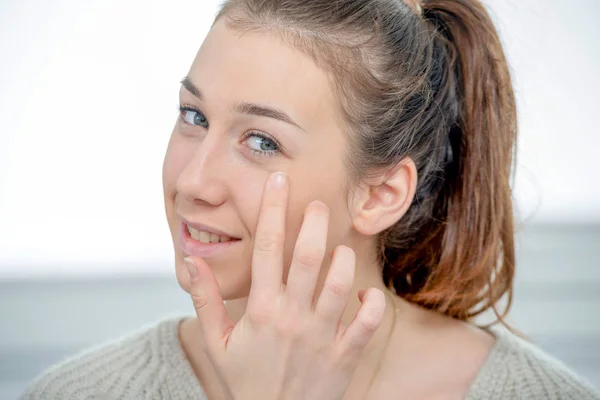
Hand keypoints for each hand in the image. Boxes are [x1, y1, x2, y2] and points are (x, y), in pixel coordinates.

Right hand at [184, 171, 386, 399]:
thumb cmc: (244, 382)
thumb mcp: (216, 344)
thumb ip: (205, 300)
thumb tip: (192, 260)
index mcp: (260, 309)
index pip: (267, 247)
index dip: (273, 208)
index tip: (279, 181)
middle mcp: (293, 317)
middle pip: (309, 256)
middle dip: (315, 221)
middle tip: (318, 204)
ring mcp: (321, 337)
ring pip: (341, 283)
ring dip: (343, 259)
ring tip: (338, 249)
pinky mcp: (344, 356)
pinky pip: (367, 323)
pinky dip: (372, 304)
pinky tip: (366, 293)